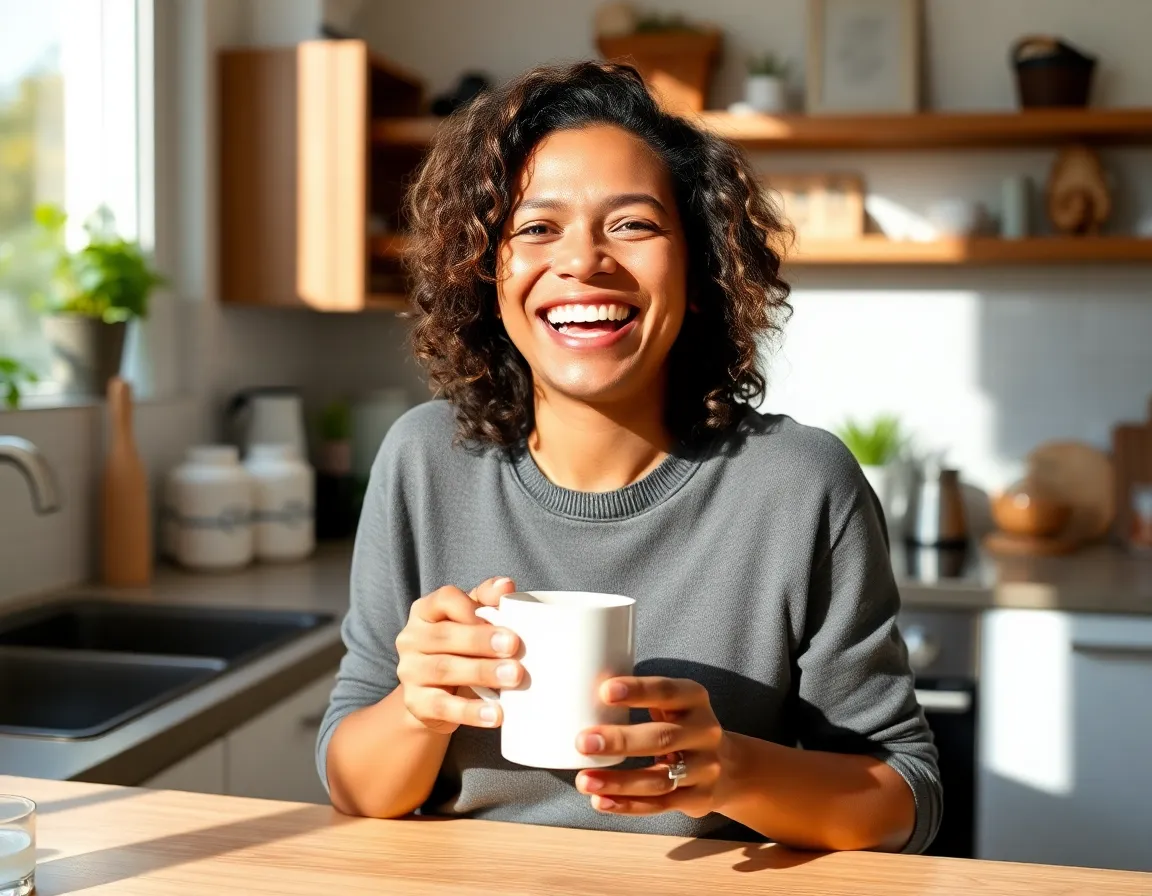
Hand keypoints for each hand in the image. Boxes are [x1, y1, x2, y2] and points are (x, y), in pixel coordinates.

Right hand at [395, 577, 521, 733]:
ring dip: (482, 672)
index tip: (499, 615)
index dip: (470, 606)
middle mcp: (411, 638)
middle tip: (514, 646)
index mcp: (425, 611)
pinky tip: (495, 713)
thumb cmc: (460, 647)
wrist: (434, 695)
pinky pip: (443, 707)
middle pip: (444, 636)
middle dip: (481, 640)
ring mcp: (410, 672)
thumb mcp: (471, 620)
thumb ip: (487, 599)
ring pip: (444, 669)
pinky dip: (471, 711)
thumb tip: (506, 585)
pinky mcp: (416, 703)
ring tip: (515, 677)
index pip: (444, 599)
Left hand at [574, 677, 731, 817]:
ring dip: (618, 782)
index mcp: (694, 699)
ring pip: (658, 778)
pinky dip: (627, 805)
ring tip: (583, 780)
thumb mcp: (673, 704)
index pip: (667, 691)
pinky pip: (659, 804)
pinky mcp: (699, 798)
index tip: (605, 692)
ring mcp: (705, 768)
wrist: (729, 766)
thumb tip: (580, 692)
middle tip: (583, 742)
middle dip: (620, 740)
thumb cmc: (680, 725)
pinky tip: (600, 800)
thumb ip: (640, 698)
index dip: (638, 691)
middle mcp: (704, 732)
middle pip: (662, 738)